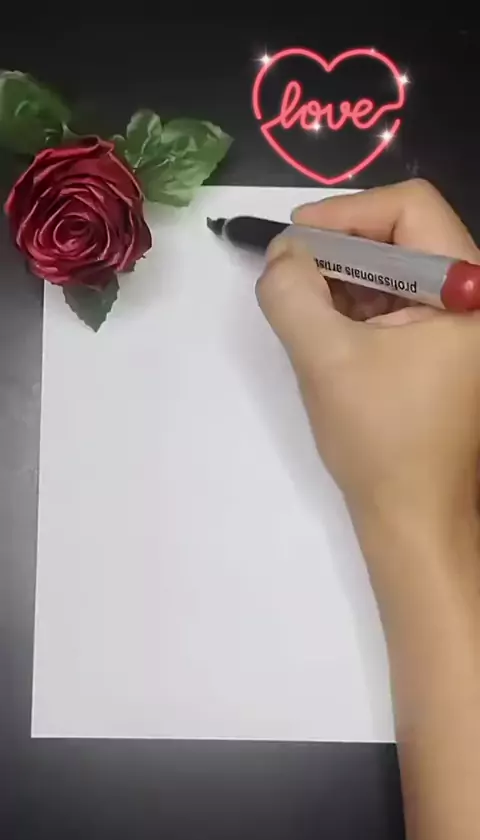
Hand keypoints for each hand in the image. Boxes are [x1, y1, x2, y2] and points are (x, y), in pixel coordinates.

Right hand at [256, 180, 479, 542]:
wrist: (414, 517)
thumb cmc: (380, 441)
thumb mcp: (325, 358)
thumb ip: (292, 292)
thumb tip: (282, 252)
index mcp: (471, 292)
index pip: (411, 209)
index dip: (346, 214)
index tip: (294, 242)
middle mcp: (477, 298)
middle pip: (405, 235)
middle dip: (341, 248)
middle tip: (290, 270)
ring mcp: (464, 325)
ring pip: (398, 269)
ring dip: (345, 278)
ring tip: (301, 302)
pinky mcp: (446, 347)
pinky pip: (399, 304)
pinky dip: (358, 306)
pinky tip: (325, 325)